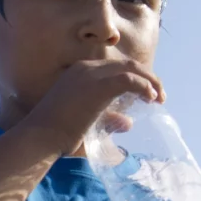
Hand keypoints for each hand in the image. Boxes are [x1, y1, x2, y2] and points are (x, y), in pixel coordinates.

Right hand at [22, 58, 164, 155]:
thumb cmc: (55, 133)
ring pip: (131, 69)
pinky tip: (151, 98)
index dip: (135, 78)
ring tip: (160, 98)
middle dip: (148, 78)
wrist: (40, 136)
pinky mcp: (99, 86)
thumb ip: (108, 118)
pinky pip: (129, 80)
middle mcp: (86, 68)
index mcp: (80, 72)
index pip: (115, 68)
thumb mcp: (85, 121)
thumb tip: (129, 123)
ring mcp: (92, 75)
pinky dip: (144, 87)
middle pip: (127, 64)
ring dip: (150, 82)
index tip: (146, 94)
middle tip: (159, 96)